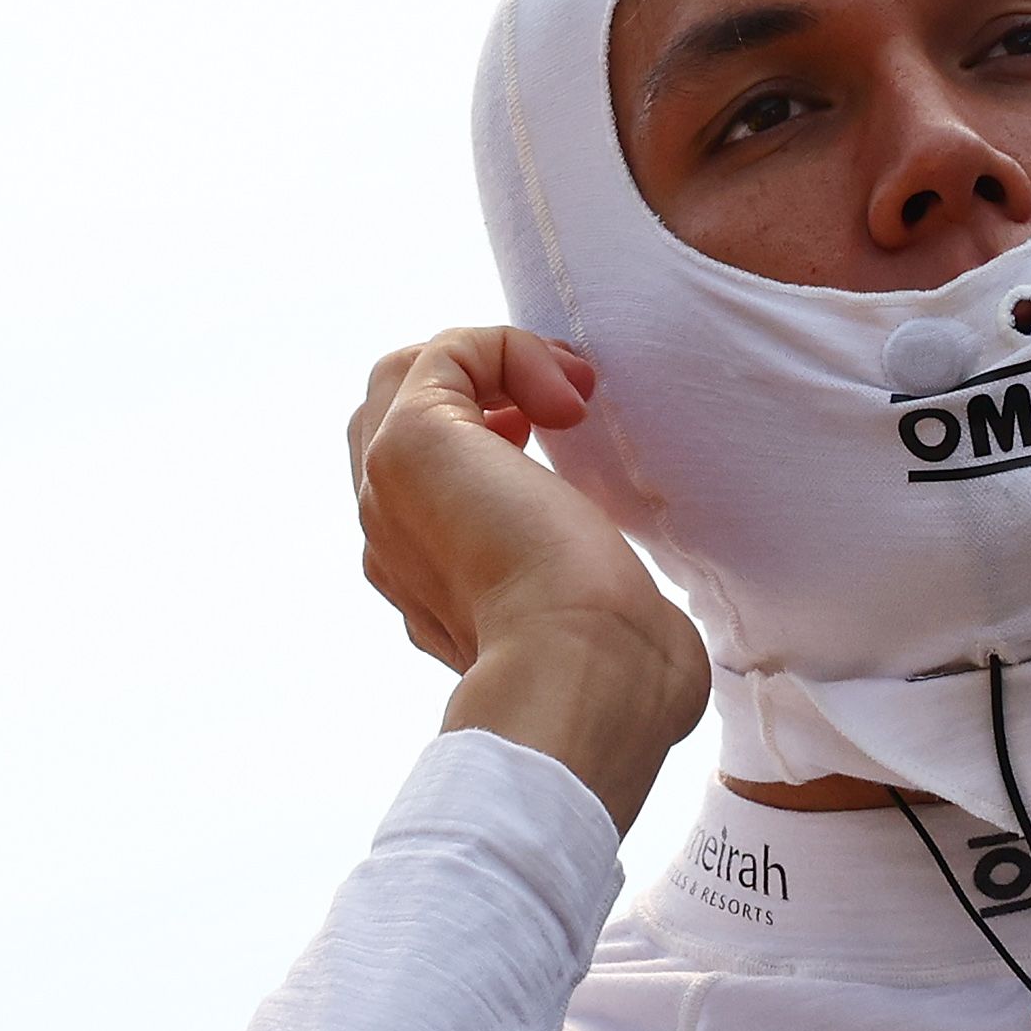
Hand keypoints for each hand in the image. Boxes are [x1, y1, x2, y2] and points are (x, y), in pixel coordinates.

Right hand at [347, 331, 705, 824]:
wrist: (587, 681)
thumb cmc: (615, 671)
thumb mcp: (599, 629)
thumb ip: (593, 607)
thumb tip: (642, 617)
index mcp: (425, 585)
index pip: (422, 482)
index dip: (485, 437)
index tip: (563, 444)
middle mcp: (391, 538)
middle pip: (392, 417)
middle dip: (475, 388)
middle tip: (562, 408)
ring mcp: (388, 491)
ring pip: (406, 375)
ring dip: (495, 362)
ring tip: (569, 396)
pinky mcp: (410, 443)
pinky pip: (447, 353)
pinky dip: (512, 349)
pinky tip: (570, 399)